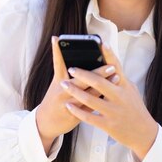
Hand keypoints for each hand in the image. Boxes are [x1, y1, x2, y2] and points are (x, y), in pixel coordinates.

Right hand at [35, 36, 111, 153]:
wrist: (45, 123)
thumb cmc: (55, 100)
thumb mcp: (57, 85)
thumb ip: (70, 74)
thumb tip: (87, 60)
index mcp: (58, 80)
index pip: (58, 62)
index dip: (57, 50)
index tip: (58, 39)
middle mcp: (62, 90)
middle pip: (81, 79)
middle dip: (97, 72)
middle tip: (111, 66)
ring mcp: (67, 103)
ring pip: (88, 94)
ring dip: (104, 86)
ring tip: (117, 78)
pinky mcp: (73, 115)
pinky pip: (90, 108)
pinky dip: (101, 101)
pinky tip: (111, 95)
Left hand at [61, 43, 158, 160]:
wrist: (143, 133)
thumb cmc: (135, 108)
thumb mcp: (130, 90)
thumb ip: (119, 78)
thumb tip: (109, 64)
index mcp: (125, 86)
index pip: (116, 67)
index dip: (109, 54)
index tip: (101, 42)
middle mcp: (120, 97)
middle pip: (100, 82)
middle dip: (84, 74)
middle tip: (71, 68)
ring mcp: (114, 111)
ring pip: (91, 100)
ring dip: (75, 91)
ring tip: (64, 84)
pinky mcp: (108, 125)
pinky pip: (90, 117)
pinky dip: (78, 111)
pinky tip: (69, 105)